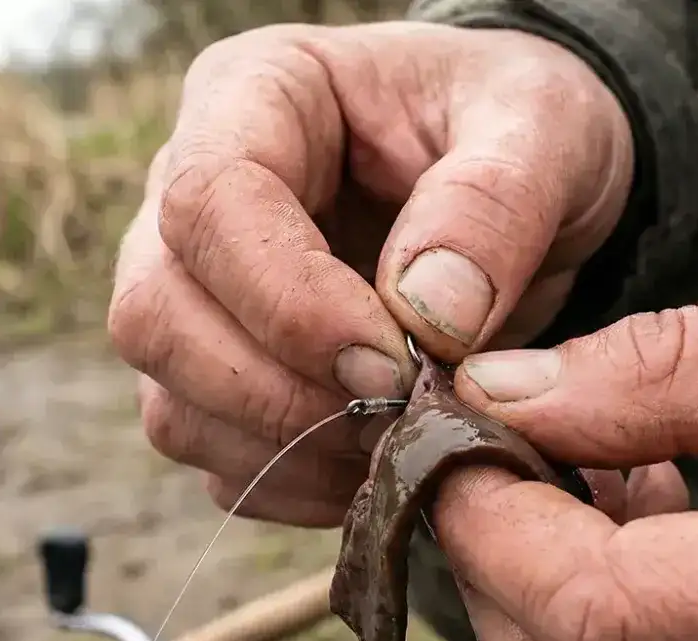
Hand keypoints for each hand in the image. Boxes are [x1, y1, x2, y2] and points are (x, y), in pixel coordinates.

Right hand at [109, 21, 633, 525]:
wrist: (527, 186)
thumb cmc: (520, 128)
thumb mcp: (542, 126)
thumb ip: (493, 203)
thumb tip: (426, 317)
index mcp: (253, 98)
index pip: (210, 204)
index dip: (289, 301)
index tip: (394, 365)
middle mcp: (190, 200)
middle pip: (155, 315)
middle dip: (276, 393)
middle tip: (399, 416)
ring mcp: (193, 297)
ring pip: (171, 404)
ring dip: (286, 450)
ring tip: (399, 443)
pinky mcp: (218, 380)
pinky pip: (215, 460)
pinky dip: (295, 485)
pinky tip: (376, 467)